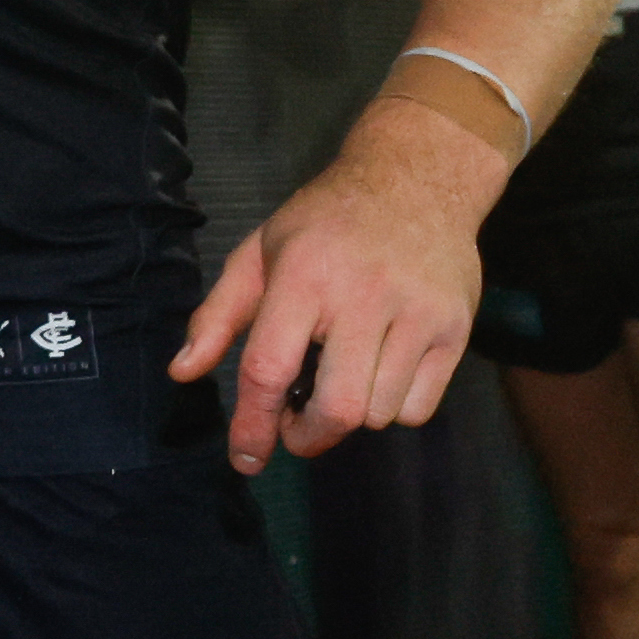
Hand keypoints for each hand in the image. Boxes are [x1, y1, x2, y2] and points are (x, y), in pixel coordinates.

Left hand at [172, 97, 497, 472]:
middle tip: (296, 427)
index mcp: (304, 277)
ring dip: (352, 417)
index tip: (246, 458)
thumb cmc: (324, 223)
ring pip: (379, 414)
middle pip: (339, 408)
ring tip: (340, 381)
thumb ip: (218, 316)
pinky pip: (419, 409)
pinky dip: (394, 410)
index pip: (270, 368)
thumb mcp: (258, 253)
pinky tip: (380, 373)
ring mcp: (418, 314)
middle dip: (309, 436)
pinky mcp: (456, 328)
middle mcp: (364, 296)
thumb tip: (181, 372)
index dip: (254, 423)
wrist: (416, 180)